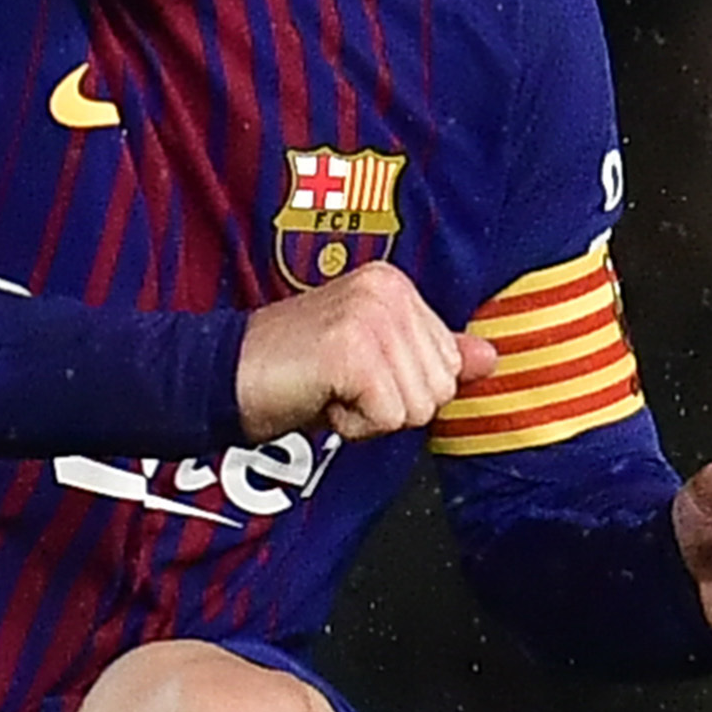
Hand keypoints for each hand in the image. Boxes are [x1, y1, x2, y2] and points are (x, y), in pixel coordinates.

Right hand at [235, 264, 497, 443]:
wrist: (220, 377)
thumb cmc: (290, 372)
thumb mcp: (372, 360)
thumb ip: (429, 356)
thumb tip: (490, 357)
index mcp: (395, 285)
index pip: (449, 362)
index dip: (401, 388)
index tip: (352, 375)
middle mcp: (387, 290)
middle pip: (439, 388)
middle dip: (391, 406)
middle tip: (339, 386)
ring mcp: (370, 317)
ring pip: (418, 408)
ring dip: (371, 417)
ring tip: (329, 391)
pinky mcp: (352, 350)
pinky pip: (388, 419)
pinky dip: (353, 426)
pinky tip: (320, 400)